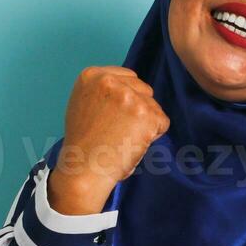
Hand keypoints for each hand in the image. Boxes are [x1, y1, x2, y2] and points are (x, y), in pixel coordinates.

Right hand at [46, 66, 168, 214]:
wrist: (84, 169)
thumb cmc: (84, 144)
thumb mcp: (83, 104)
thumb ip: (103, 91)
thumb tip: (127, 87)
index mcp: (92, 75)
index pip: (129, 77)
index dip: (127, 100)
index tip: (114, 118)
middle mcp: (109, 81)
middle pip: (143, 89)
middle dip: (138, 110)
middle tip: (118, 131)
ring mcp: (128, 96)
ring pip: (153, 105)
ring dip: (145, 123)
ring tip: (123, 138)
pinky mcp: (145, 113)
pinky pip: (162, 122)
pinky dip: (153, 136)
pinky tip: (133, 144)